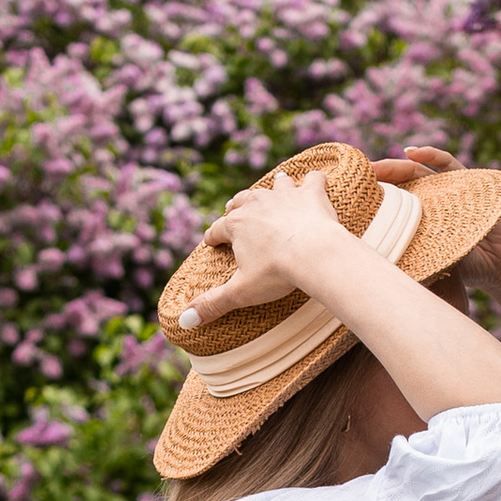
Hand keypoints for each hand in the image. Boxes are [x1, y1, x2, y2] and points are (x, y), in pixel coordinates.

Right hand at [187, 165, 360, 322]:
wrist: (314, 254)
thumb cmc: (276, 273)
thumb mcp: (241, 292)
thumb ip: (213, 304)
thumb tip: (184, 321)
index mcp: (236, 225)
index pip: (218, 229)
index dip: (213, 236)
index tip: (210, 241)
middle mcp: (257, 204)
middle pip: (242, 200)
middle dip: (236, 206)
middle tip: (235, 210)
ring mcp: (285, 196)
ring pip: (275, 185)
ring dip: (274, 186)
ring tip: (275, 186)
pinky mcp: (311, 194)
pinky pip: (313, 179)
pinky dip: (315, 180)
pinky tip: (316, 182)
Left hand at [372, 141, 500, 294]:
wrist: (500, 265)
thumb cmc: (466, 266)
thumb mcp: (429, 259)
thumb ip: (409, 254)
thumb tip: (371, 266)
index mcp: (418, 216)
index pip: (391, 200)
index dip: (372, 195)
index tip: (349, 196)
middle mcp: (430, 198)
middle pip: (399, 182)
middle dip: (377, 178)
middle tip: (357, 178)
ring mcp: (447, 188)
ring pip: (417, 171)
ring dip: (396, 166)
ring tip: (377, 166)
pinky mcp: (467, 180)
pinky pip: (447, 163)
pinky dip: (431, 155)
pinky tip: (413, 153)